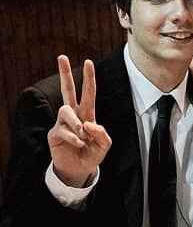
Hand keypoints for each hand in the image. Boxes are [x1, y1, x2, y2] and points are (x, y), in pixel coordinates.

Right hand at [47, 55, 111, 187]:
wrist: (80, 169)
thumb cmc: (92, 153)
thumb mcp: (104, 144)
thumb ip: (102, 133)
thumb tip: (87, 124)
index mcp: (87, 114)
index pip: (88, 93)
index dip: (89, 78)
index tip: (89, 62)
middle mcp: (73, 115)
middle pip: (67, 90)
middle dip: (64, 73)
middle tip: (62, 56)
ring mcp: (62, 123)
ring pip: (66, 110)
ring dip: (76, 123)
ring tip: (83, 136)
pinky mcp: (54, 134)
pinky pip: (64, 130)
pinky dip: (75, 138)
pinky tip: (79, 144)